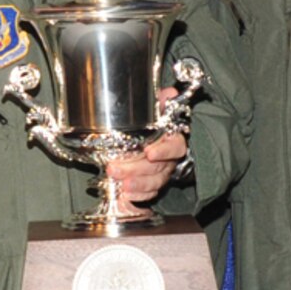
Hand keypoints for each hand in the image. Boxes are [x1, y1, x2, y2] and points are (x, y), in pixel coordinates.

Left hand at [102, 89, 189, 213]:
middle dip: (136, 169)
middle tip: (115, 169)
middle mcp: (170, 159)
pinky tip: (125, 196)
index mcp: (174, 139)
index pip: (175, 147)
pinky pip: (150, 193)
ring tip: (121, 186)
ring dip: (137, 186)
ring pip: (154, 182)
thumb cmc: (156, 124)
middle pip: (158, 167)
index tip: (150, 152)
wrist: (156, 140)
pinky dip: (138, 196)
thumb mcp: (158, 110)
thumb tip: (169, 93)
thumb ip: (162, 102)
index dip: (164, 151)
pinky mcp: (154, 184)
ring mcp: (163, 173)